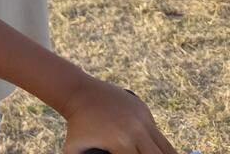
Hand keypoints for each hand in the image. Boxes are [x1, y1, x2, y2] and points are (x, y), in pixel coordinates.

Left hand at [62, 76, 177, 153]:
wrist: (77, 93)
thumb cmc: (76, 127)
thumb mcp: (75, 151)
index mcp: (123, 143)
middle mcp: (137, 129)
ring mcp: (142, 116)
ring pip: (166, 147)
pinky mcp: (143, 108)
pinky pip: (156, 131)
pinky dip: (157, 143)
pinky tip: (152, 149)